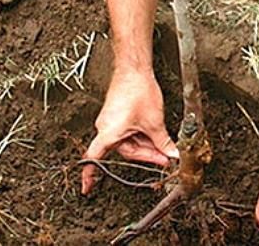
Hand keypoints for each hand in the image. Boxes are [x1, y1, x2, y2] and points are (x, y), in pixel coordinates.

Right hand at [81, 70, 177, 194]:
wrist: (134, 70)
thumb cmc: (138, 91)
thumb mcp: (154, 122)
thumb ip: (162, 142)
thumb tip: (171, 155)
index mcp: (108, 133)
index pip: (94, 159)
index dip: (90, 175)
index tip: (87, 189)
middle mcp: (105, 128)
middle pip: (126, 151)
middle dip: (146, 155)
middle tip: (165, 159)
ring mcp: (111, 121)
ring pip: (129, 141)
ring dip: (146, 144)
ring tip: (165, 144)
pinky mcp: (117, 114)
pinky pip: (129, 131)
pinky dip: (142, 134)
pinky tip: (156, 133)